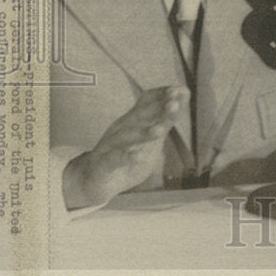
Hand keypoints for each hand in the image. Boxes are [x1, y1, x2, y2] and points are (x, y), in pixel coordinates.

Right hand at [62, 86, 187, 208]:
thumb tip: (180, 102)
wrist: (93, 185)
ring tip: (160, 131)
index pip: (147, 103)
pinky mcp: (101, 166)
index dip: (163, 96)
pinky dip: (123, 157)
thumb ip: (163, 123)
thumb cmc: (126, 160)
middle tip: (174, 103)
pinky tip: (134, 157)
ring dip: (143, 134)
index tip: (182, 90)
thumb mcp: (150, 141)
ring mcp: (109, 147)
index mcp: (132, 122)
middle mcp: (120, 130)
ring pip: (126, 138)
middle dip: (157, 110)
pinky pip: (111, 160)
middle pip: (139, 117)